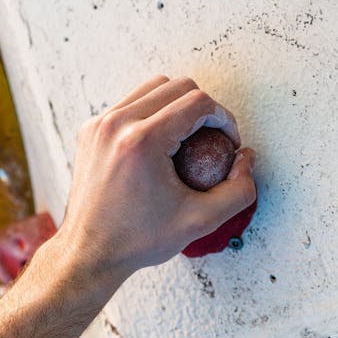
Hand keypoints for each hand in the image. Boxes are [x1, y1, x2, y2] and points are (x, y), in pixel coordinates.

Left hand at [55, 75, 255, 287]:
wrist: (90, 251)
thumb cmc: (139, 240)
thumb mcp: (201, 221)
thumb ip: (238, 190)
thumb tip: (247, 158)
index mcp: (142, 141)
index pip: (198, 102)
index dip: (224, 119)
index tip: (228, 143)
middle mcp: (116, 124)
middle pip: (177, 86)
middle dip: (204, 108)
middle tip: (213, 140)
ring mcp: (99, 123)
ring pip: (153, 87)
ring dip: (178, 106)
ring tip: (189, 139)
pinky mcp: (91, 129)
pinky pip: (130, 103)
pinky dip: (153, 113)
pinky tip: (162, 144)